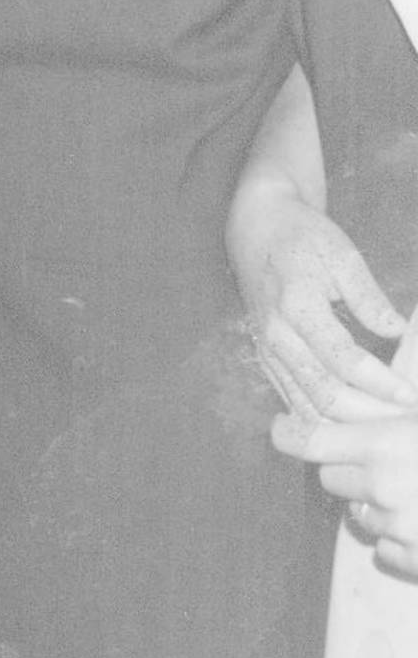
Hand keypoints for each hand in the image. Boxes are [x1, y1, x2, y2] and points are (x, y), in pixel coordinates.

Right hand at [226, 179, 413, 422]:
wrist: (255, 229)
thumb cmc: (302, 237)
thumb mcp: (341, 254)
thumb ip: (368, 298)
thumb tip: (399, 333)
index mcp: (297, 305)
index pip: (344, 360)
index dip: (380, 383)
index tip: (411, 395)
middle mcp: (278, 336)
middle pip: (325, 394)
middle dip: (370, 415)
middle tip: (403, 419)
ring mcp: (268, 352)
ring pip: (308, 408)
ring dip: (349, 426)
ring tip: (385, 428)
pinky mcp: (265, 360)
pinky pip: (294, 404)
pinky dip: (324, 422)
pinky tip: (353, 426)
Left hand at [272, 407, 417, 577]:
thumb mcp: (417, 413)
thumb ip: (378, 409)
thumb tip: (335, 399)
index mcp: (383, 443)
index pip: (309, 441)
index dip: (289, 434)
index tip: (281, 428)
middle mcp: (383, 485)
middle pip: (330, 477)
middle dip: (346, 468)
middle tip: (382, 459)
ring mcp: (400, 527)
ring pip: (358, 514)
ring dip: (375, 505)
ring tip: (413, 490)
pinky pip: (384, 550)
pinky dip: (398, 540)